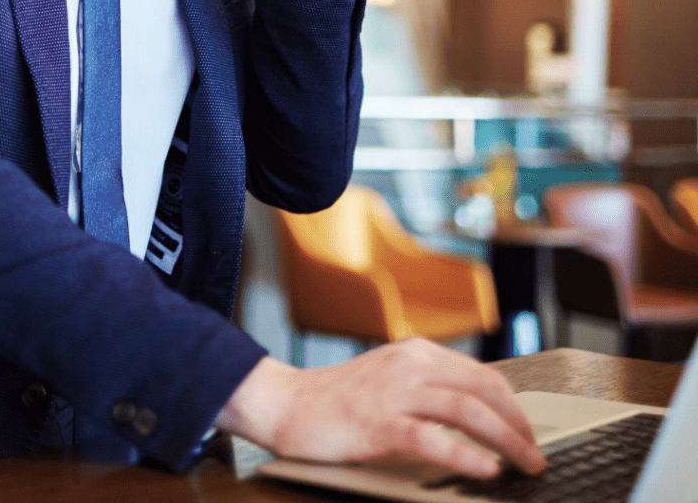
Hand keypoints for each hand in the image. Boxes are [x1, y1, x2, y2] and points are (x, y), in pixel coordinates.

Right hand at [216, 339, 546, 479]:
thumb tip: (478, 415)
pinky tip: (484, 470)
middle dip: (519, 424)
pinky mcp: (376, 422)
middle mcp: (408, 364)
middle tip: (536, 454)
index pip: (482, 374)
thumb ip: (427, 388)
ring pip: (465, 410)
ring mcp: (392, 392)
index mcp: (414, 353)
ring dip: (504, 440)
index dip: (514, 405)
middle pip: (482, 388)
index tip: (530, 432)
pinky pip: (431, 438)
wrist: (286, 403)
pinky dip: (464, 455)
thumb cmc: (337, 400)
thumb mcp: (389, 380)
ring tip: (524, 464)